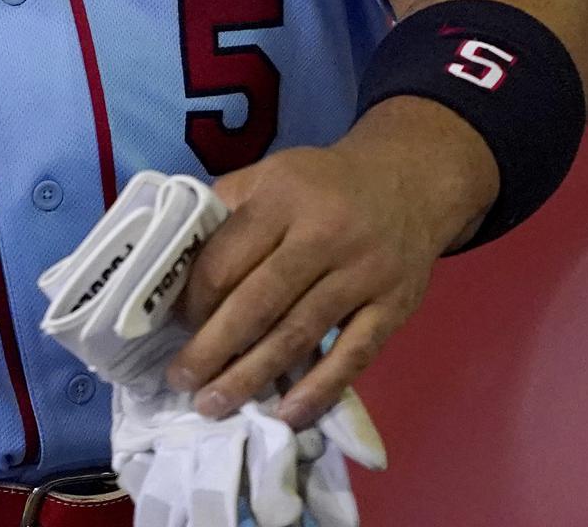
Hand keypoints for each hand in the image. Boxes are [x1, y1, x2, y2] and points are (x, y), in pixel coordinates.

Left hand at [169, 104, 495, 426]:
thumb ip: (226, 208)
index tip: (177, 325)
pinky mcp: (393, 306)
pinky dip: (320, 389)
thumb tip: (176, 259)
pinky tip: (288, 414)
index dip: (196, 299)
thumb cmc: (323, 184)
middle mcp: (323, 235)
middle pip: (258, 302)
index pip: (227, 258)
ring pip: (299, 333)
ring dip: (253, 375)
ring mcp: (363, 272)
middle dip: (213, 348)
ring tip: (216, 404)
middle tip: (183, 380)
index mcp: (283, 198)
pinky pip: (353, 355)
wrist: (411, 180)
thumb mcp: (271, 173)